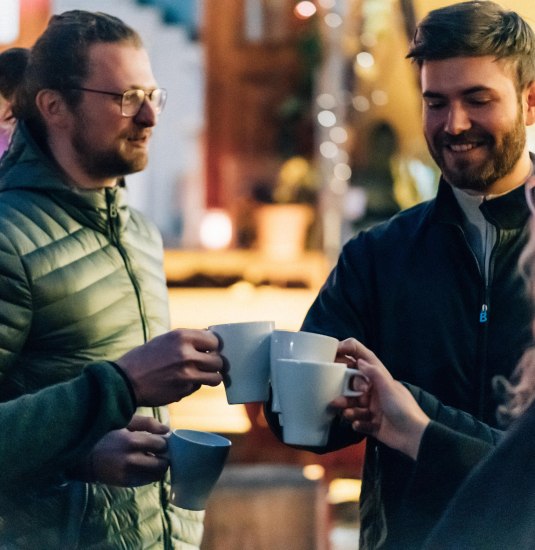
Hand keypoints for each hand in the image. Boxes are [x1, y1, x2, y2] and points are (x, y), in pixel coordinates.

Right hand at [81, 415, 169, 486]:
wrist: (85, 457)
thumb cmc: (108, 434)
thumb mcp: (126, 422)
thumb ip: (148, 423)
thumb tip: (167, 430)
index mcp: (132, 441)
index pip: (162, 445)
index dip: (164, 443)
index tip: (161, 441)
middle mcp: (131, 460)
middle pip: (162, 463)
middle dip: (164, 457)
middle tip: (160, 452)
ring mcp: (128, 474)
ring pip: (156, 475)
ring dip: (158, 467)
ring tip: (153, 459)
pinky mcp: (125, 483)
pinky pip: (147, 481)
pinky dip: (150, 474)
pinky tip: (143, 466)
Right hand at [115, 329, 223, 405]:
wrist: (125, 381)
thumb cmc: (145, 358)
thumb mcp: (166, 340)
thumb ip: (189, 340)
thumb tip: (212, 339)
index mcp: (182, 337)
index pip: (215, 340)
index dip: (213, 346)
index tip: (209, 350)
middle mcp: (187, 355)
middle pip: (218, 361)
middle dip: (213, 363)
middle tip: (205, 364)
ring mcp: (187, 375)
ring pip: (215, 378)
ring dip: (210, 377)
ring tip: (200, 375)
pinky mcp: (184, 391)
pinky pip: (198, 387)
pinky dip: (193, 386)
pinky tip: (180, 382)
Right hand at [330, 338, 429, 459]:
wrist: (414, 436)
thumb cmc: (404, 408)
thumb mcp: (389, 387)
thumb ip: (374, 373)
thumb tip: (359, 361)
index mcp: (379, 379)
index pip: (363, 360)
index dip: (350, 351)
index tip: (335, 351)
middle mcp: (374, 391)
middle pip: (353, 385)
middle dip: (343, 390)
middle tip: (338, 396)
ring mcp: (373, 408)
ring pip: (353, 405)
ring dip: (348, 408)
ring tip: (346, 413)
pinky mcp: (372, 424)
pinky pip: (359, 421)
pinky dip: (357, 423)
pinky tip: (358, 425)